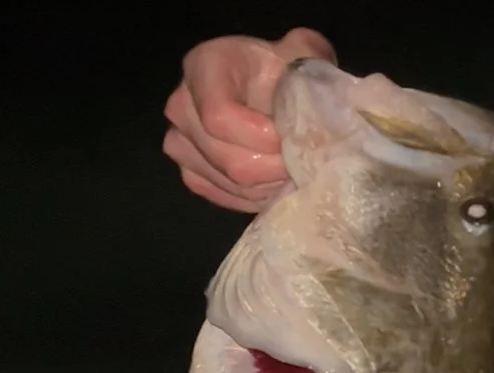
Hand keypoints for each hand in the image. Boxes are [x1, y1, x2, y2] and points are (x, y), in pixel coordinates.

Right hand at [163, 29, 336, 211]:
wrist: (267, 89)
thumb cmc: (283, 70)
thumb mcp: (302, 52)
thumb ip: (310, 62)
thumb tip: (313, 103)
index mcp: (204, 66)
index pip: (220, 116)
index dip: (261, 138)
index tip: (290, 139)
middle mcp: (182, 105)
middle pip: (230, 159)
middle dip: (274, 168)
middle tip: (302, 162)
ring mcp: (180, 144)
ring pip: (232, 183)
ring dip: (271, 184)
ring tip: (293, 169)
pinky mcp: (191, 175)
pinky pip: (228, 198)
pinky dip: (259, 196)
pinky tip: (276, 180)